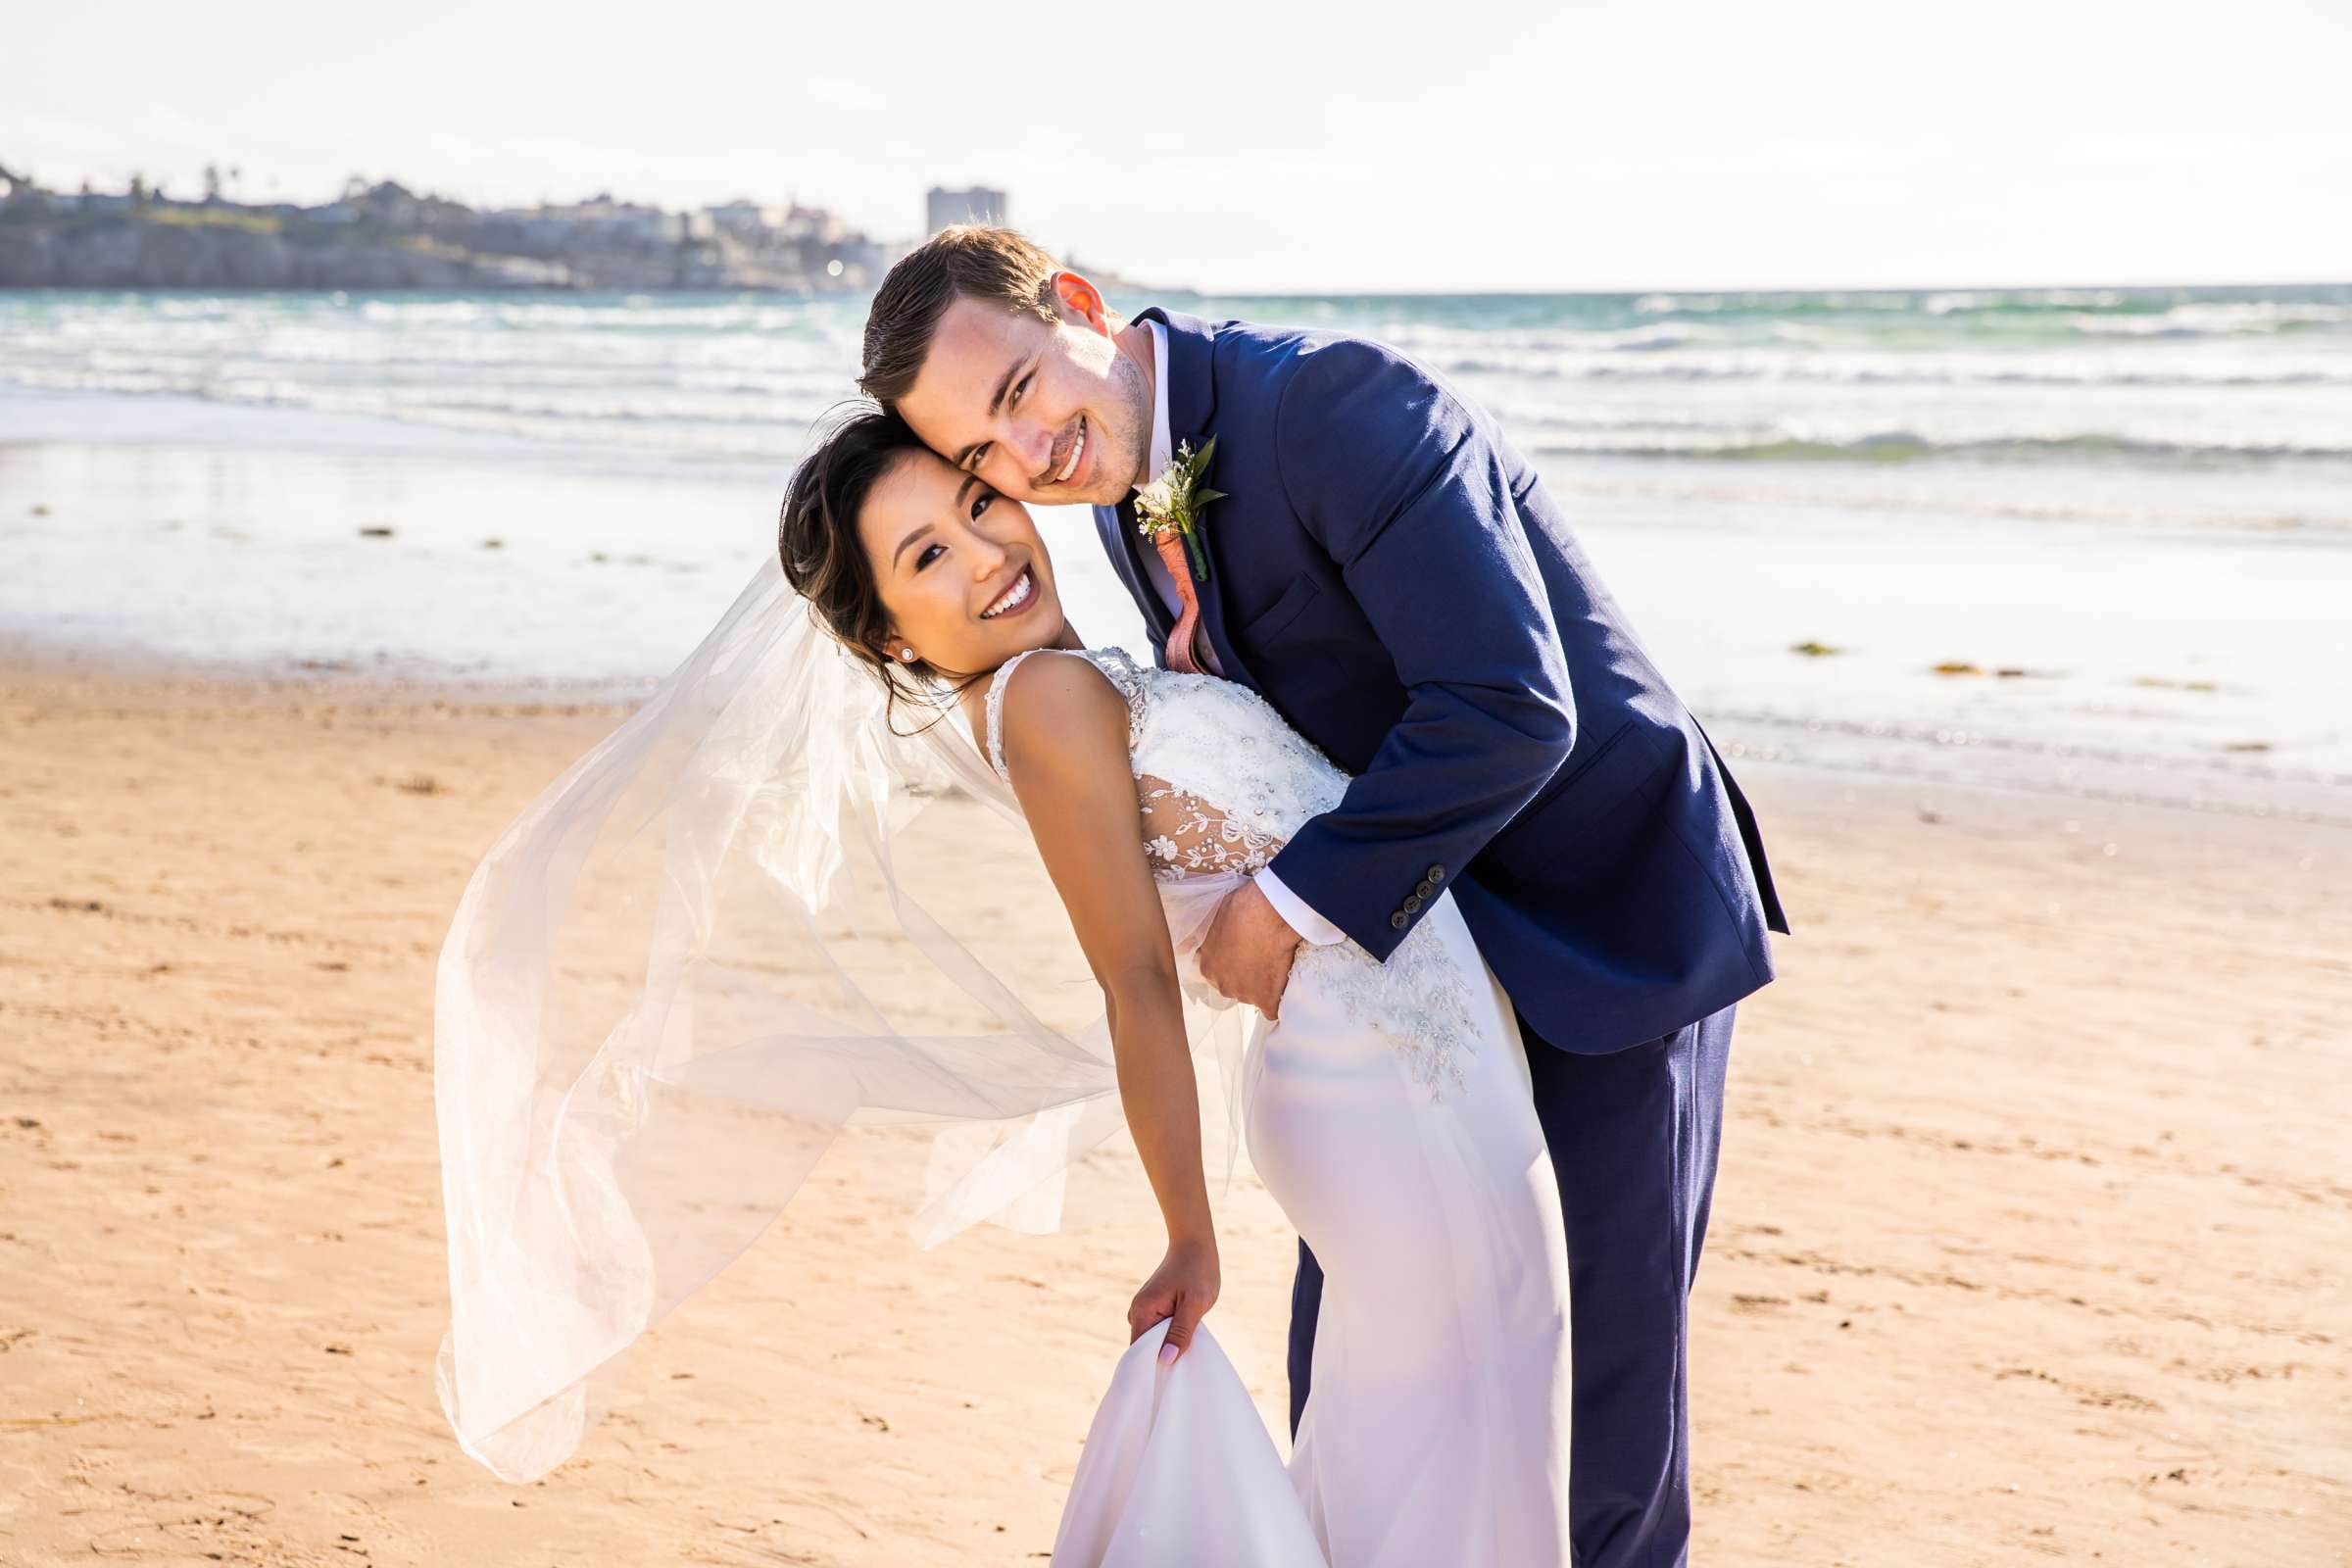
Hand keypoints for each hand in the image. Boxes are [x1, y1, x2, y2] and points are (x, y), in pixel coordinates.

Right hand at [1129, 1234, 1219, 1364]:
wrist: (1195, 1244)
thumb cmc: (1197, 1270)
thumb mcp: (1195, 1304)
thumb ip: (1180, 1332)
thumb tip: (1166, 1360)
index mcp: (1142, 1311)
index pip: (1138, 1352)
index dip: (1152, 1367)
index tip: (1168, 1382)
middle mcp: (1138, 1311)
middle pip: (1146, 1348)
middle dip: (1163, 1357)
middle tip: (1184, 1368)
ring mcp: (1145, 1310)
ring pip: (1154, 1340)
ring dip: (1169, 1346)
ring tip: (1188, 1352)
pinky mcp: (1155, 1308)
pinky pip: (1159, 1331)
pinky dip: (1171, 1336)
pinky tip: (1187, 1338)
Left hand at [1197, 880, 1300, 1018]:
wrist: (1267, 913)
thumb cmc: (1242, 908)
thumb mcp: (1214, 919)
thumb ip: (1207, 940)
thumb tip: (1185, 948)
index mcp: (1208, 967)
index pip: (1220, 976)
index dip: (1236, 966)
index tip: (1247, 956)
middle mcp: (1223, 985)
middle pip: (1237, 988)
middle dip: (1249, 979)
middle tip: (1264, 959)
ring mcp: (1245, 995)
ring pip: (1255, 997)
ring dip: (1266, 986)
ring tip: (1278, 964)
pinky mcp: (1267, 1000)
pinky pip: (1274, 1009)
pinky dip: (1280, 999)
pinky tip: (1285, 985)